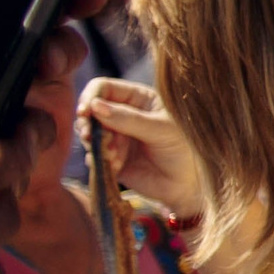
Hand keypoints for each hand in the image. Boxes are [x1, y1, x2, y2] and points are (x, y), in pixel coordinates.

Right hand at [79, 78, 206, 218]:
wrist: (188, 185)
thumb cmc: (184, 150)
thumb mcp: (161, 129)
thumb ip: (128, 118)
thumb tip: (94, 105)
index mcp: (139, 99)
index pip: (104, 87)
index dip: (91, 96)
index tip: (85, 111)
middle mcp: (123, 115)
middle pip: (90, 110)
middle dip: (87, 123)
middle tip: (89, 136)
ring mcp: (116, 137)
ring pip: (89, 133)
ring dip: (96, 143)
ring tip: (114, 154)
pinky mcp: (110, 158)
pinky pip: (93, 156)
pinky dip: (100, 160)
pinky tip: (117, 165)